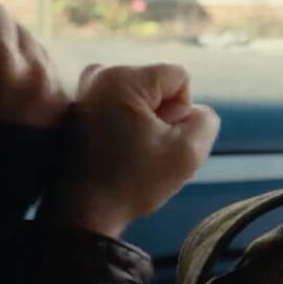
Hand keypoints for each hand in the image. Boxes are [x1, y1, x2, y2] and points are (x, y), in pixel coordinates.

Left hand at [40, 63, 220, 238]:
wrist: (81, 211)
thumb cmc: (132, 183)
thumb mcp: (187, 153)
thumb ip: (205, 121)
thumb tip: (193, 110)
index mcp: (123, 77)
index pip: (179, 78)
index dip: (182, 111)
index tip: (162, 139)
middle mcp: (98, 73)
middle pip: (157, 85)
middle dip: (161, 116)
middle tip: (145, 150)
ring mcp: (84, 89)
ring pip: (139, 97)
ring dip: (144, 123)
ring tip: (130, 152)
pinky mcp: (77, 106)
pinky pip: (119, 106)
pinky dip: (124, 126)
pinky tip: (116, 152)